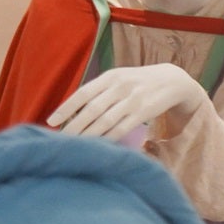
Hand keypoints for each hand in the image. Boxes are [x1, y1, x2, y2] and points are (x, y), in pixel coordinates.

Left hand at [48, 63, 208, 141]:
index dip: (65, 108)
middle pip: (92, 110)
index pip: (82, 94)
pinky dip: (108, 138)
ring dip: (89, 135)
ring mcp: (133, 99)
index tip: (51, 122)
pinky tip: (98, 146)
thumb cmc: (136, 82)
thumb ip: (98, 91)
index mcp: (109, 77)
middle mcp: (120, 86)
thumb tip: (71, 111)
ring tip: (75, 145)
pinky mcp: (145, 112)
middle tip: (60, 140)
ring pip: (106, 121)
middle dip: (74, 126)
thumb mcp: (117, 78)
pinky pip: (122, 128)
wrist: (172, 80)